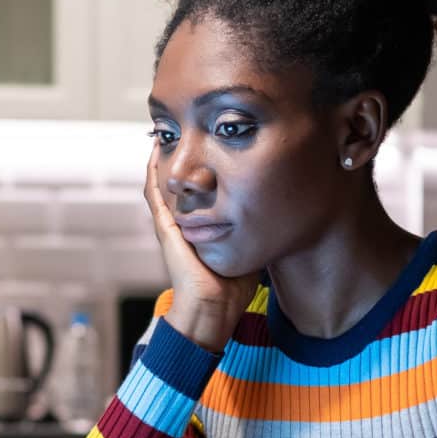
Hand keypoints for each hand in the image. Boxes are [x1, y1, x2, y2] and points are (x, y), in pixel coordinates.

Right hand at [145, 145, 258, 350]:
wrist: (213, 308)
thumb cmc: (233, 288)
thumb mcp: (250, 246)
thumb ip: (260, 228)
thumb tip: (284, 210)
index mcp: (201, 227)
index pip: (199, 191)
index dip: (203, 168)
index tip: (215, 146)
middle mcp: (183, 222)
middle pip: (179, 181)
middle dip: (182, 156)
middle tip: (188, 129)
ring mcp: (170, 223)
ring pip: (161, 182)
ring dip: (164, 158)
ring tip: (168, 131)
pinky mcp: (165, 227)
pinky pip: (153, 193)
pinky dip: (153, 171)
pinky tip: (156, 150)